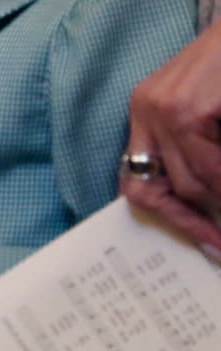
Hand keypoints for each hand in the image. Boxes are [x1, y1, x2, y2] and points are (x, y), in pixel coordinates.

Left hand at [124, 22, 220, 253]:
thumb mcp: (208, 111)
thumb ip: (200, 151)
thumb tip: (207, 207)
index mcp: (146, 111)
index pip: (137, 182)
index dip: (171, 217)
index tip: (206, 241)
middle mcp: (146, 109)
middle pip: (167, 187)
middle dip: (204, 217)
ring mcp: (165, 108)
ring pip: (195, 181)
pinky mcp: (189, 109)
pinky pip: (214, 166)